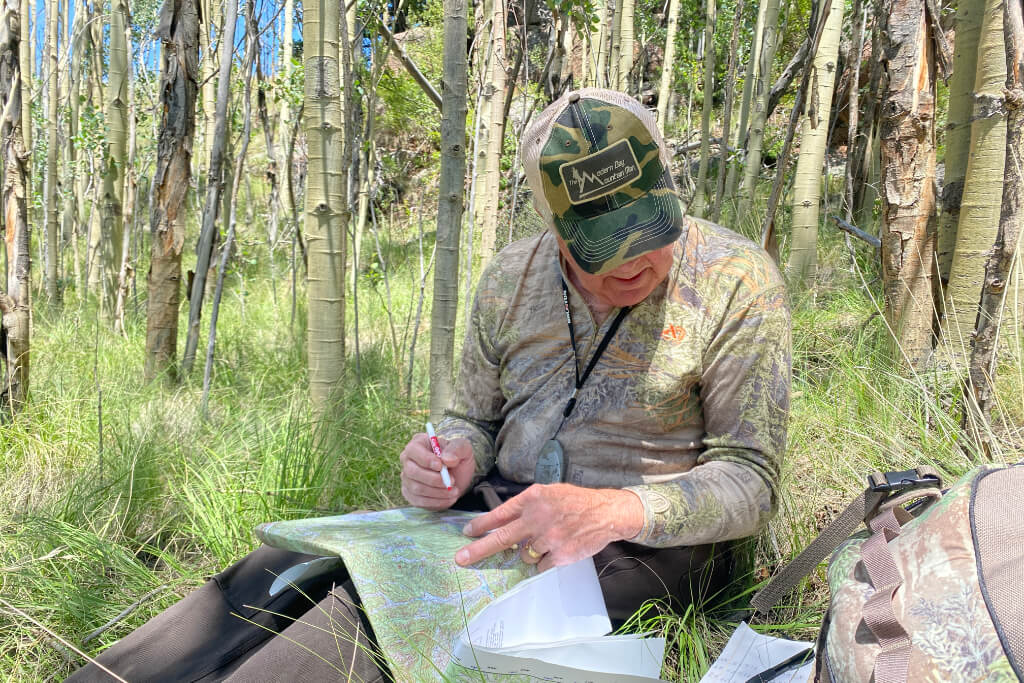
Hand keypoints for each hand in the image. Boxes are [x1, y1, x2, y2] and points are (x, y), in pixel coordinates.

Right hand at [400, 433, 475, 510]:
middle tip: (452, 481)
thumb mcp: (463, 448)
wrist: (459, 475)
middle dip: (433, 479)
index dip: (425, 459)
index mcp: (418, 443)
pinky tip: (449, 499)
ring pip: (416, 488)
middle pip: (411, 471)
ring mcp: (407, 478)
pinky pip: (418, 501)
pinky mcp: (410, 494)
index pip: (413, 450)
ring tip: (455, 491)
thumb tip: (446, 459)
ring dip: (438, 492)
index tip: (440, 466)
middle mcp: (408, 460)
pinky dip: (436, 502)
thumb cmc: (458, 457)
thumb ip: (456, 449)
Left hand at [455, 484, 644, 570]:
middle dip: (478, 550)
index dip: (481, 524)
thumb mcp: (548, 493)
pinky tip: (556, 547)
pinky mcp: (559, 555)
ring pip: (524, 555)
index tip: (467, 532)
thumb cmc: (575, 501)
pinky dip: (543, 560)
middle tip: (461, 558)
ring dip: (529, 552)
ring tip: (548, 539)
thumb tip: (500, 522)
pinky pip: (539, 565)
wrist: (606, 513)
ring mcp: (548, 538)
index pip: (500, 513)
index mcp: (532, 499)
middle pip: (501, 538)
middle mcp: (538, 517)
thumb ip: (525, 505)